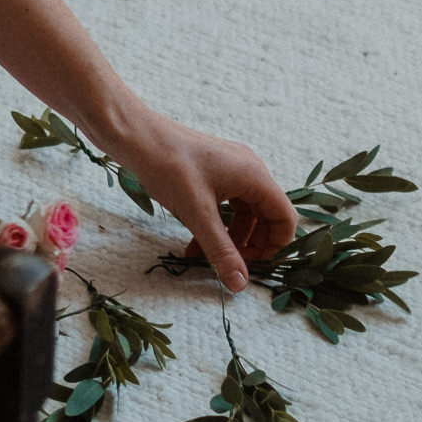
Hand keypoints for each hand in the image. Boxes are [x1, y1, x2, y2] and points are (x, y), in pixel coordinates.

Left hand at [106, 109, 295, 292]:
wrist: (136, 136)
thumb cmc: (169, 166)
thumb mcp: (197, 214)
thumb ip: (221, 251)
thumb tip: (240, 284)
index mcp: (255, 176)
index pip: (285, 218)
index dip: (275, 247)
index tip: (254, 268)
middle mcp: (248, 171)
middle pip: (265, 218)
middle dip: (249, 246)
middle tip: (228, 267)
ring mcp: (230, 170)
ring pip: (242, 215)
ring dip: (228, 239)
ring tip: (204, 260)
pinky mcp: (212, 173)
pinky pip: (224, 206)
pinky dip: (213, 227)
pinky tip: (193, 245)